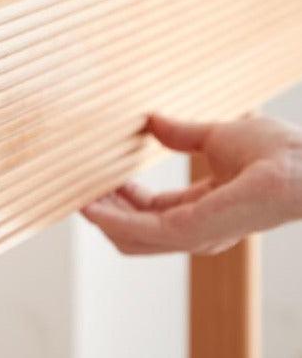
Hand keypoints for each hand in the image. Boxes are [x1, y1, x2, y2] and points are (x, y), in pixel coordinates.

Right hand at [81, 114, 301, 254]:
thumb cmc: (279, 153)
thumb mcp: (217, 137)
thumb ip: (181, 135)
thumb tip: (152, 120)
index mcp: (202, 209)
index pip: (149, 211)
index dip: (121, 197)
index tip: (99, 180)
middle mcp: (195, 230)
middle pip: (133, 230)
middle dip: (104, 212)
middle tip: (79, 191)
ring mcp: (192, 234)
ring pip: (129, 236)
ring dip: (101, 217)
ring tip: (78, 197)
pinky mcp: (190, 231)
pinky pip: (138, 232)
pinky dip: (111, 220)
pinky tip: (91, 204)